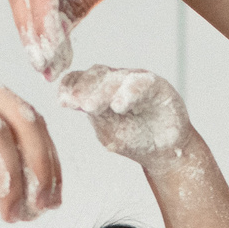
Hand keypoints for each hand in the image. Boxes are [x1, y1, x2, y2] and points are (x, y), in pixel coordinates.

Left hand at [55, 66, 192, 170]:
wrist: (165, 151)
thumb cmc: (134, 140)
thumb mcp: (108, 131)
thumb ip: (93, 116)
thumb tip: (70, 101)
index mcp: (99, 90)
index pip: (79, 79)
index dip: (69, 87)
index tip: (63, 102)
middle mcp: (115, 80)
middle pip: (95, 76)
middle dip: (83, 90)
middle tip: (75, 104)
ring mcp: (135, 80)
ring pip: (114, 78)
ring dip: (101, 92)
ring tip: (91, 108)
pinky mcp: (156, 84)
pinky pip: (140, 83)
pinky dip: (128, 93)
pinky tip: (119, 106)